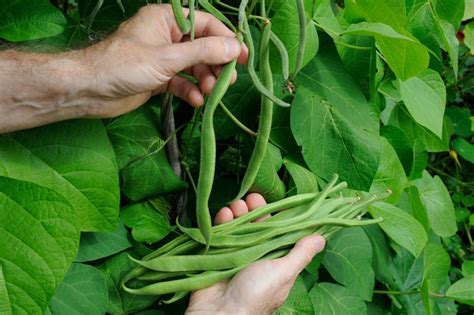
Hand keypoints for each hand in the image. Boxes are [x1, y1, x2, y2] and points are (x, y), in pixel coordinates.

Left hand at [83, 4, 247, 117]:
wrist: (90, 91)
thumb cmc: (124, 65)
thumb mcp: (167, 57)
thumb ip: (202, 52)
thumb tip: (234, 48)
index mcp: (167, 19)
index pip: (205, 24)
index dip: (226, 39)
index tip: (243, 57)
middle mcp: (167, 36)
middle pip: (202, 48)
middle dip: (215, 65)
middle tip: (226, 81)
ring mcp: (163, 59)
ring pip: (194, 67)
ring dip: (204, 81)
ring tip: (210, 94)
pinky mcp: (159, 79)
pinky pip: (182, 82)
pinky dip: (190, 91)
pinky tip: (196, 101)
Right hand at [185, 194, 325, 314]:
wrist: (219, 312)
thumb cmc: (255, 295)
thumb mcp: (282, 273)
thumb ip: (301, 254)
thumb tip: (321, 238)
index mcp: (276, 261)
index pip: (279, 231)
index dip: (277, 215)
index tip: (274, 200)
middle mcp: (257, 256)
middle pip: (258, 225)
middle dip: (255, 210)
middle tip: (251, 198)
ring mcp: (236, 254)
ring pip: (239, 226)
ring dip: (238, 212)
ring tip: (236, 206)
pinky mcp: (218, 254)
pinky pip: (221, 232)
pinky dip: (222, 221)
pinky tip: (225, 214)